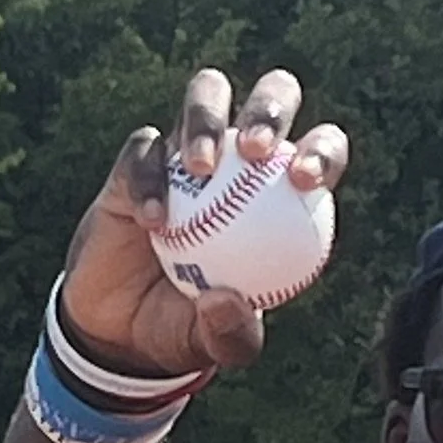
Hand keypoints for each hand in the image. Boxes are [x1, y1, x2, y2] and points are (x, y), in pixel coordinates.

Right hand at [59, 66, 348, 381]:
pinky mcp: (138, 160)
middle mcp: (240, 159)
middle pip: (270, 98)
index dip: (322, 152)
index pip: (316, 153)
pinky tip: (153, 221)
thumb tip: (229, 302)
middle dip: (270, 107)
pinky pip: (145, 151)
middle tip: (256, 150)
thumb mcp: (214, 346)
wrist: (120, 329)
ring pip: (206, 96)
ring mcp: (187, 152)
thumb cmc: (185, 329)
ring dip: (207, 118)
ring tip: (200, 166)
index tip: (305, 180)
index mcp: (281, 193)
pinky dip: (149, 180)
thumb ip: (231, 335)